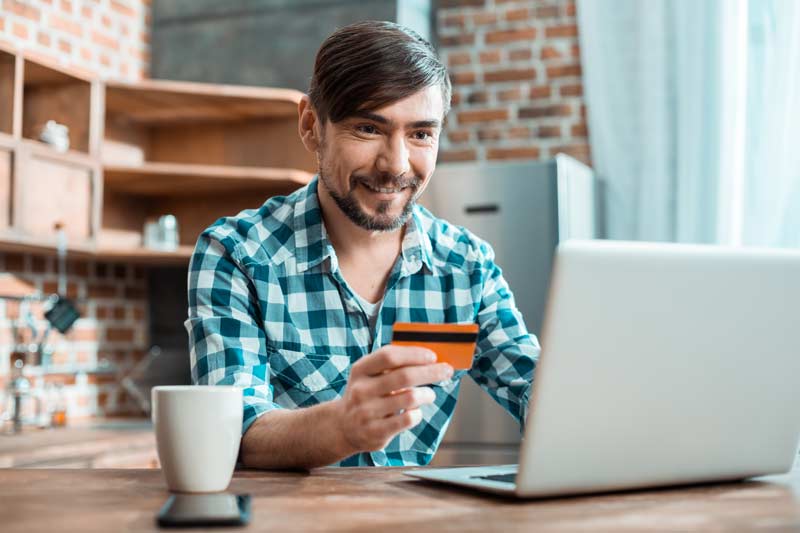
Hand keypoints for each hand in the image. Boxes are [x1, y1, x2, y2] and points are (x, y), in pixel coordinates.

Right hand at [333, 345, 453, 453]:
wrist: (343, 427)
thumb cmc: (366, 395)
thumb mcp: (369, 375)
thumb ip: (393, 366)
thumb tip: (429, 358)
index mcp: (360, 370)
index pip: (389, 356)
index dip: (414, 354)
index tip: (432, 356)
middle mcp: (361, 390)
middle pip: (404, 376)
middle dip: (430, 372)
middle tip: (446, 370)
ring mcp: (367, 412)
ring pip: (409, 398)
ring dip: (427, 394)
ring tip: (430, 394)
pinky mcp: (376, 432)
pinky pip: (407, 419)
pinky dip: (417, 413)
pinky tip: (415, 411)